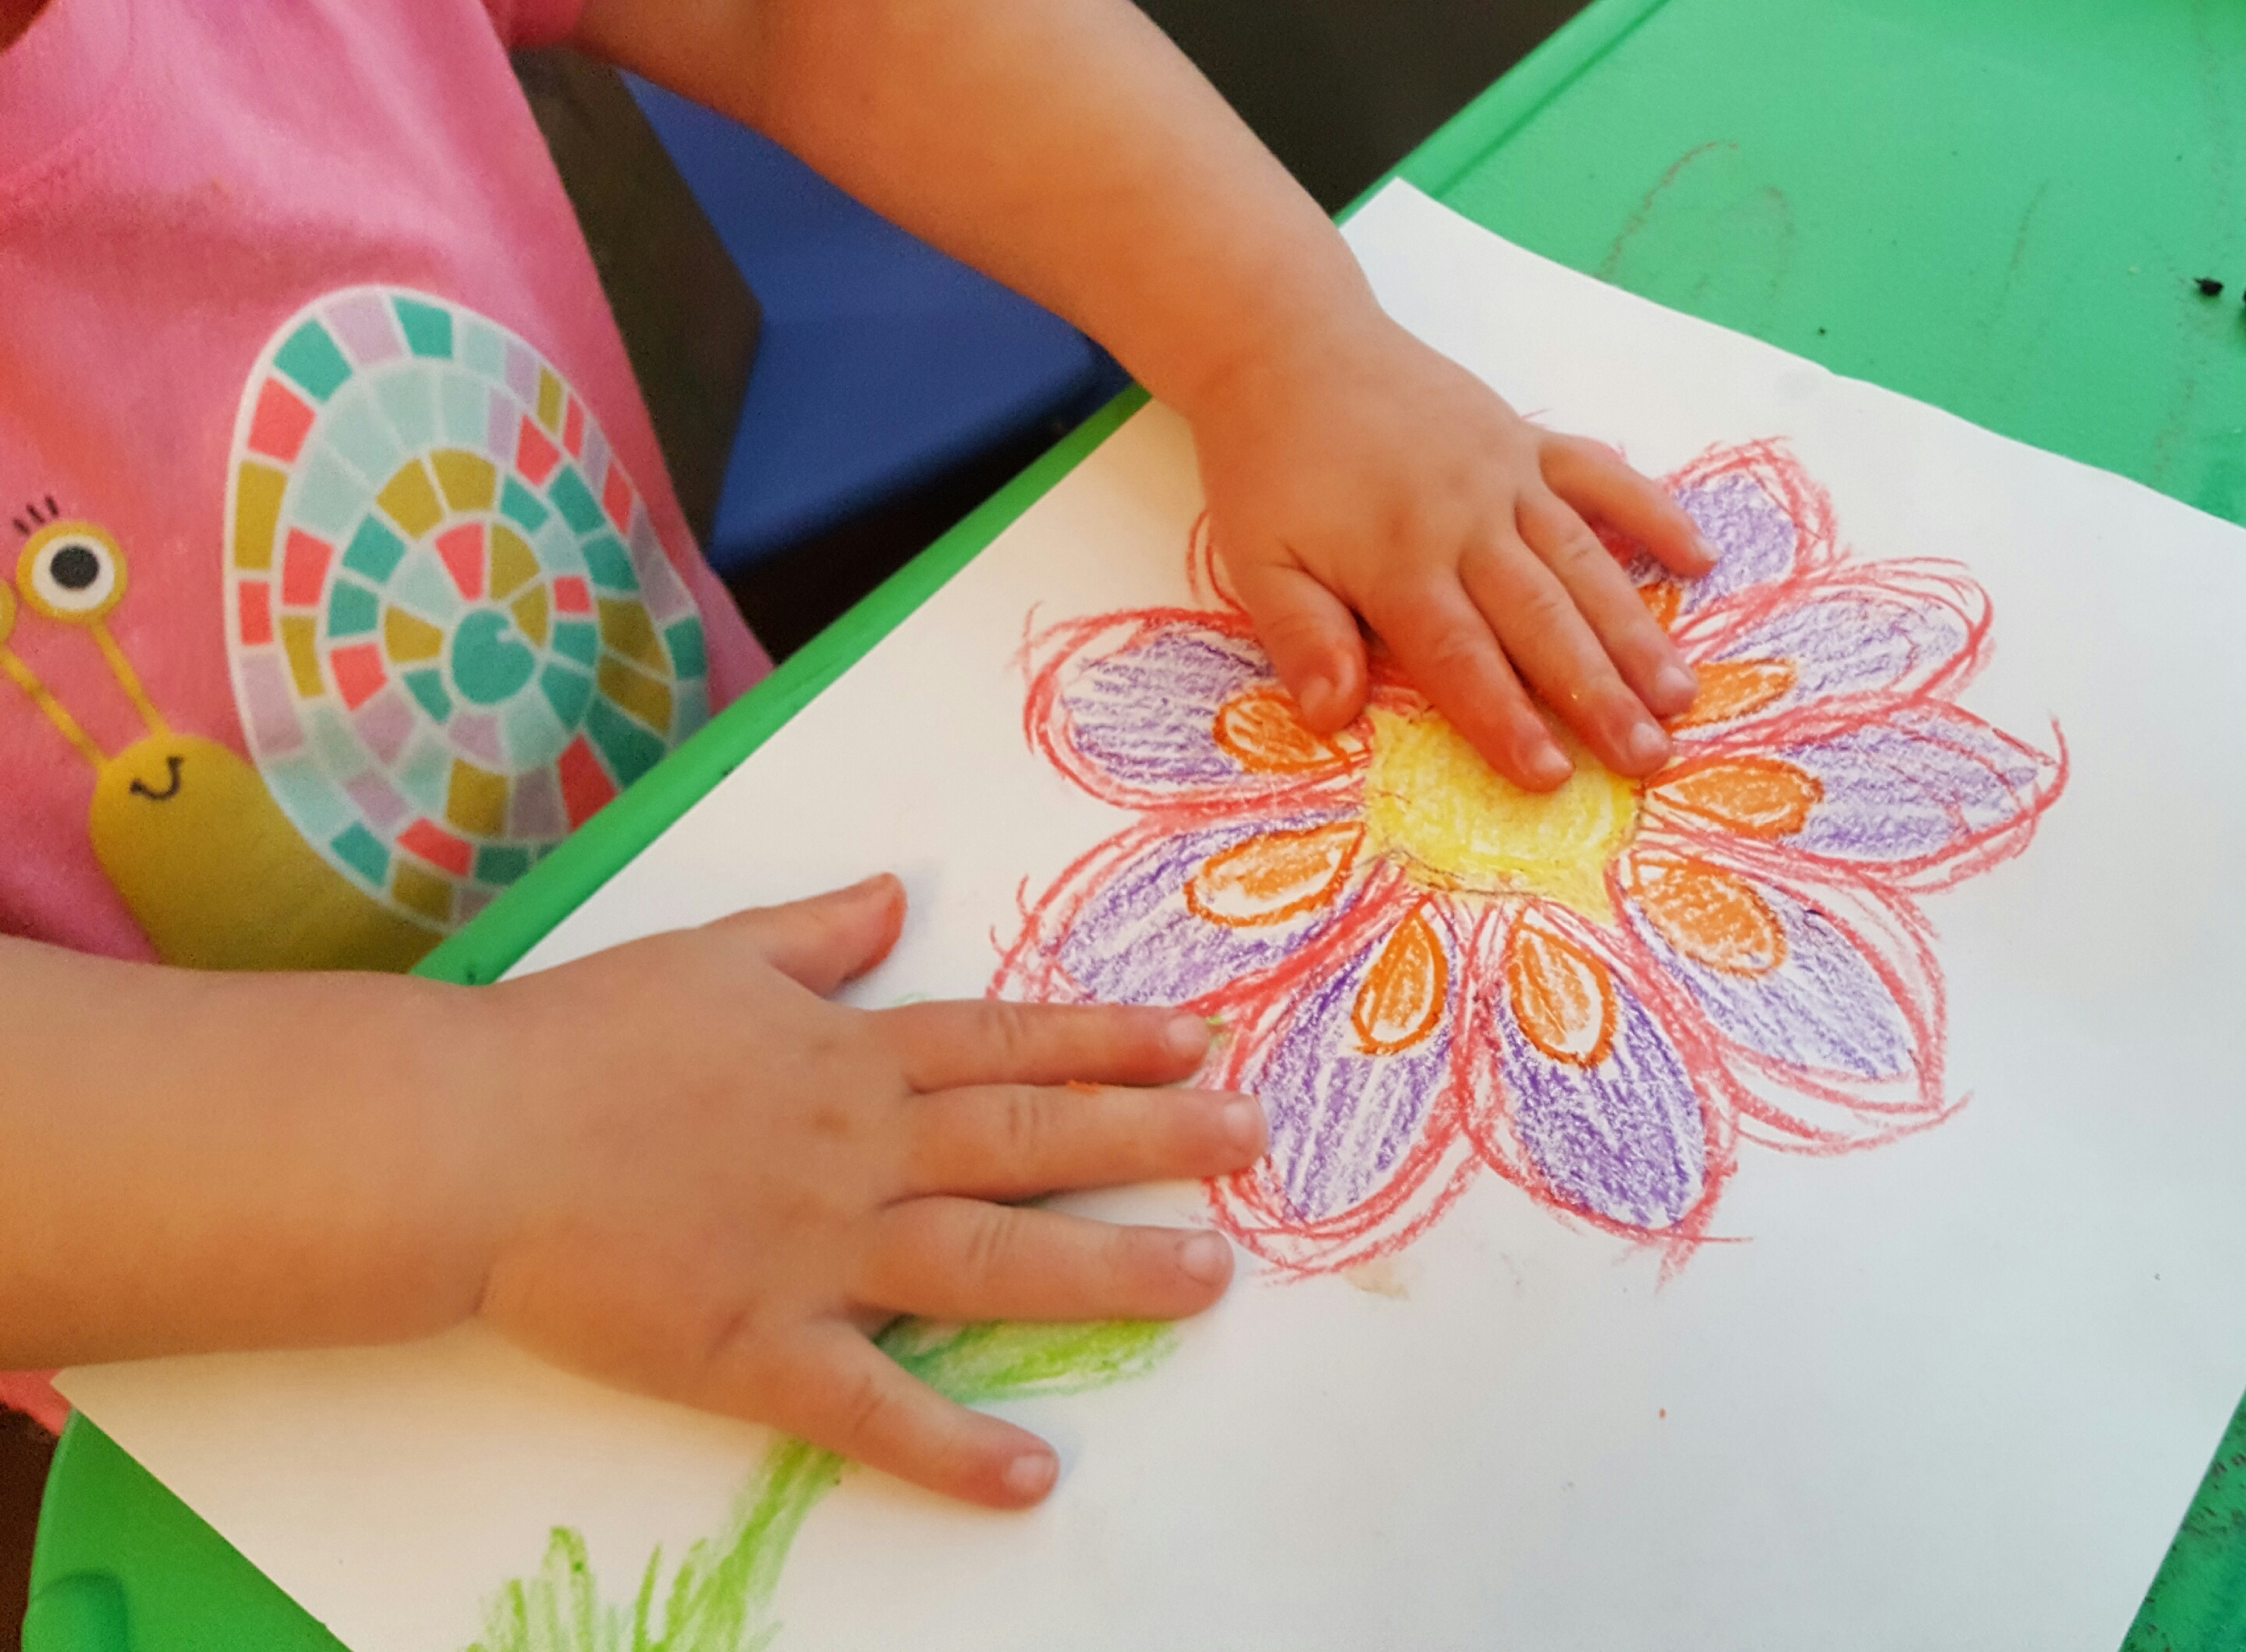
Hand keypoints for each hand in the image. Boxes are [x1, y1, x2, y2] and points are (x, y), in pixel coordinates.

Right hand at [469, 875, 1261, 1507]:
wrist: (461, 1137)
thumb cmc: (579, 1041)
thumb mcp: (710, 956)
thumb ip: (816, 933)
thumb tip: (895, 892)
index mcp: (845, 1056)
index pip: (1005, 1042)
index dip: (1109, 1042)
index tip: (1202, 1041)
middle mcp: (854, 1148)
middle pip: (1027, 1140)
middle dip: (1151, 1139)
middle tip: (1255, 1141)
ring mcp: (813, 1251)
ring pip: (984, 1260)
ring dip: (1101, 1273)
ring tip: (1206, 1282)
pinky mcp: (753, 1347)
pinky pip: (868, 1405)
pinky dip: (950, 1445)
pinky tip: (1031, 1477)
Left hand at [1185, 307, 1717, 788]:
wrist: (1291, 346)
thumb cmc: (1271, 466)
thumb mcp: (1257, 559)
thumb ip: (1301, 637)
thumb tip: (1331, 716)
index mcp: (1397, 561)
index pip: (1461, 656)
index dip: (1506, 719)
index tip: (1551, 777)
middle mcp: (1465, 520)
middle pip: (1541, 620)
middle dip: (1597, 695)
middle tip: (1648, 756)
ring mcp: (1506, 475)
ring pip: (1584, 562)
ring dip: (1635, 630)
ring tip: (1679, 693)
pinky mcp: (1526, 440)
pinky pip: (1601, 476)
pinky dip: (1653, 513)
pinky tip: (1699, 560)